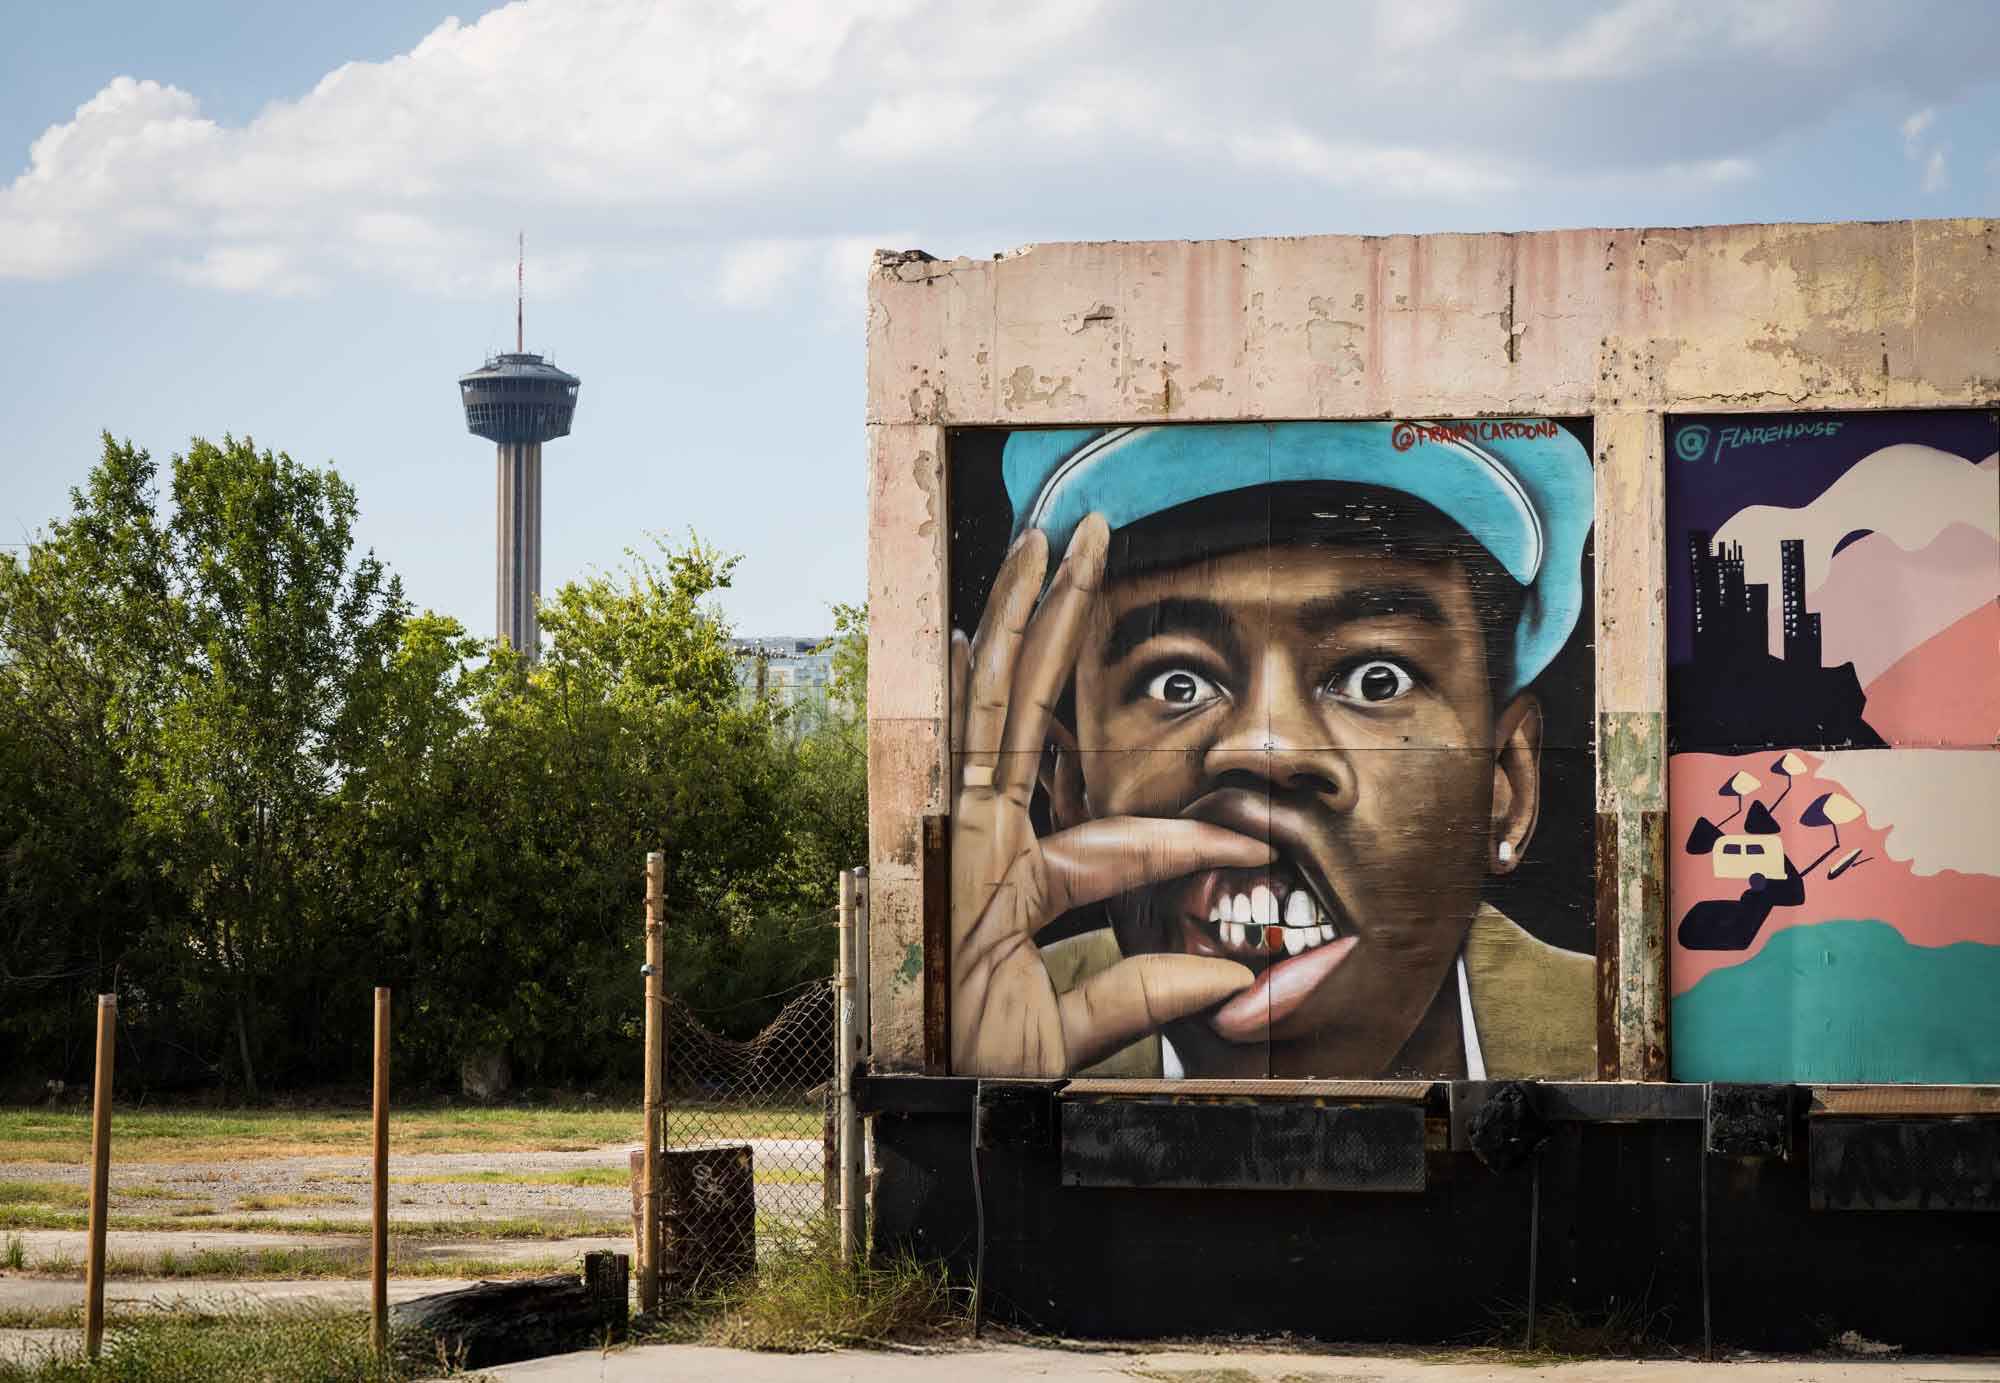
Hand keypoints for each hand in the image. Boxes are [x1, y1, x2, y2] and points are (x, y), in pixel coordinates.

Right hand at [948, 513, 1272, 1076]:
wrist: (933, 1106)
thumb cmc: (982, 1072)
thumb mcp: (1078, 1033)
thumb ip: (1141, 993)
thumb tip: (1232, 976)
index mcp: (1013, 885)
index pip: (1115, 839)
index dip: (1190, 837)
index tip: (1258, 844)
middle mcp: (980, 839)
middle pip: (1026, 710)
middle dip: (1057, 624)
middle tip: (1089, 538)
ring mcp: (958, 827)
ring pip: (998, 696)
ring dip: (1025, 612)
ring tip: (1051, 537)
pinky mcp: (948, 829)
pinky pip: (979, 728)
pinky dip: (990, 655)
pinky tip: (997, 592)